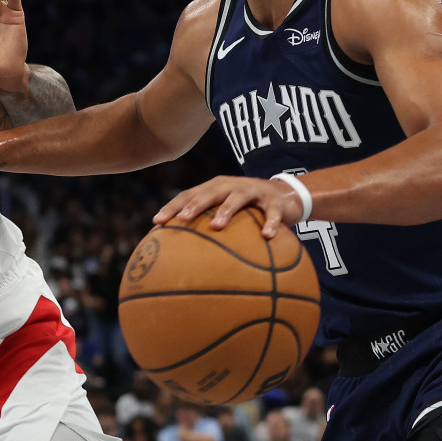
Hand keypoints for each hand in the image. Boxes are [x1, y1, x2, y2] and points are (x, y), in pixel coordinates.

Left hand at [153, 175, 304, 237]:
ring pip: (237, 198)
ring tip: (216, 226)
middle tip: (182, 219)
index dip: (172, 207)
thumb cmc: (246, 209)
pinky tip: (266, 236)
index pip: (188, 195)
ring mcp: (253, 191)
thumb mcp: (224, 212)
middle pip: (209, 193)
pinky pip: (272, 212)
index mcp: (214, 188)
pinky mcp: (274, 201)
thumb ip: (204, 227)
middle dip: (194, 205)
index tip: (157, 221)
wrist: (284, 196)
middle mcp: (230, 186)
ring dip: (226, 211)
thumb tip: (178, 254)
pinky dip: (270, 223)